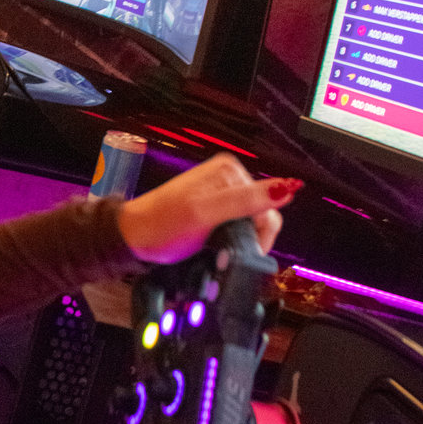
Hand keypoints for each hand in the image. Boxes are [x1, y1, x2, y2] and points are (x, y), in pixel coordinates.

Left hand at [116, 152, 300, 264]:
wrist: (134, 237)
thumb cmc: (162, 224)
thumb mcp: (206, 213)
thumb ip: (246, 201)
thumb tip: (288, 187)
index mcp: (230, 170)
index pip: (270, 203)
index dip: (260, 233)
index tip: (241, 250)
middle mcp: (229, 177)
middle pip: (262, 214)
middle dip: (249, 238)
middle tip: (224, 253)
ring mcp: (222, 193)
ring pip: (251, 224)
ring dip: (239, 242)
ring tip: (215, 251)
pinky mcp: (215, 209)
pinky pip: (237, 227)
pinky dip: (231, 241)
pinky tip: (214, 248)